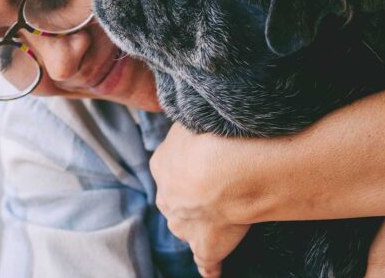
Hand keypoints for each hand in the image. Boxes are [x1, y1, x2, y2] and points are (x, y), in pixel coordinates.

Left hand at [150, 123, 255, 275]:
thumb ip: (187, 130)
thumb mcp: (189, 121)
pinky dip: (209, 267)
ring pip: (186, 223)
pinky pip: (205, 261)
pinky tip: (211, 272)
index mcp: (161, 165)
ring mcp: (184, 224)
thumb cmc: (208, 138)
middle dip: (191, 193)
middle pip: (176, 197)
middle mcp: (167, 197)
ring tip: (223, 213)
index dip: (189, 164)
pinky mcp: (205, 245)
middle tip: (218, 183)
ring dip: (199, 220)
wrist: (223, 169)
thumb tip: (190, 125)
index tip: (207, 160)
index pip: (170, 166)